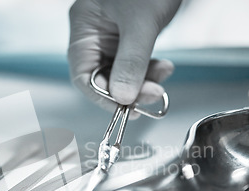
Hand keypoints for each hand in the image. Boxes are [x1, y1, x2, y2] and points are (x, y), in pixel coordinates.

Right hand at [68, 0, 180, 118]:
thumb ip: (132, 62)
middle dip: (128, 90)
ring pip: (120, 73)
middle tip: (153, 95)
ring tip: (163, 75)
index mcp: (84, 28)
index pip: (84, 75)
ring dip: (142, 81)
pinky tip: (164, 67)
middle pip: (102, 77)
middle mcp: (94, 35)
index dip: (103, 97)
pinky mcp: (128, 36)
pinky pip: (133, 63)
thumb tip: (123, 98)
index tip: (127, 109)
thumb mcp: (141, 23)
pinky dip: (148, 70)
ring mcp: (111, 36)